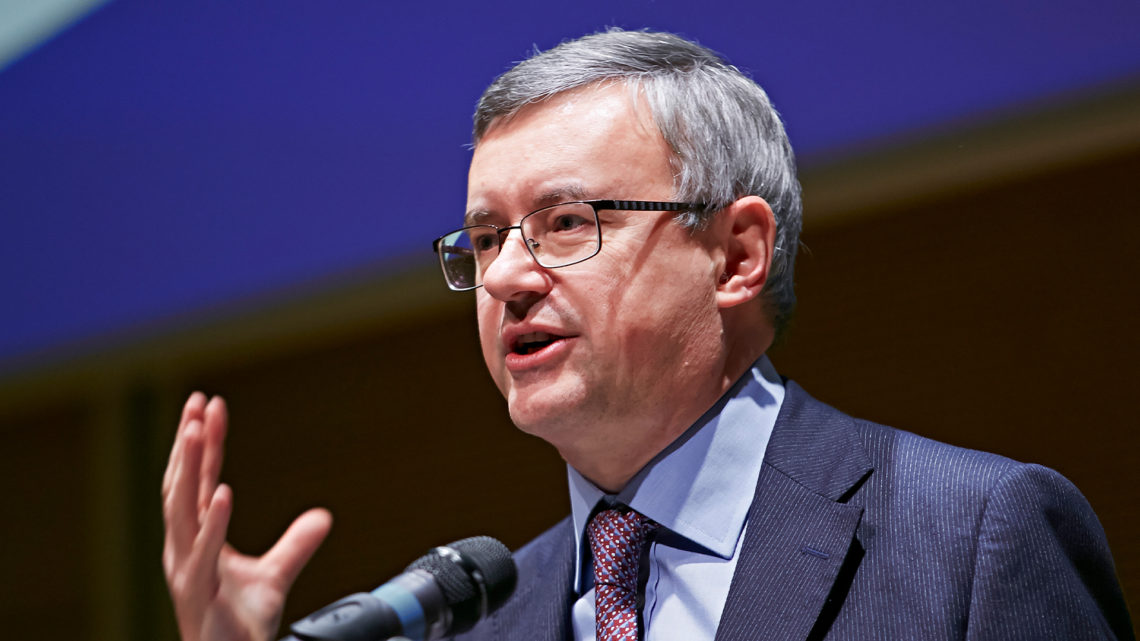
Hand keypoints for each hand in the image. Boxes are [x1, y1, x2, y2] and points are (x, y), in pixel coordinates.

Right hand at [162, 393, 331, 640]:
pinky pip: (204, 552)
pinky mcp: (199, 593)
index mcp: (196, 540)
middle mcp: (184, 550)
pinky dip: (214, 521)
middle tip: (198, 402)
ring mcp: (187, 570)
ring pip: (182, 511)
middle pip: (183, 487)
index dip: (205, 444)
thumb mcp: (274, 577)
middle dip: (188, 444)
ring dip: (189, 469)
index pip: (199, 482)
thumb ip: (295, 544)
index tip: (211, 405)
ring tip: (197, 431)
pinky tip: (223, 491)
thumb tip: (323, 515)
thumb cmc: (239, 625)